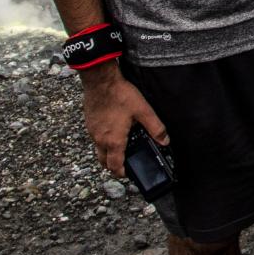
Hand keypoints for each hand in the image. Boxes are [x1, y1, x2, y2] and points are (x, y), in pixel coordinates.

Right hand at [79, 64, 167, 178]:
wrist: (100, 80)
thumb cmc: (120, 95)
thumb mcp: (143, 111)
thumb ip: (156, 128)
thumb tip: (164, 141)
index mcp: (114, 140)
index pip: (114, 166)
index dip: (122, 173)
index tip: (130, 173)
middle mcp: (100, 139)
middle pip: (104, 162)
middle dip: (113, 166)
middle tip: (125, 162)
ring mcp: (92, 131)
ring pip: (98, 150)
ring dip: (108, 153)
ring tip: (122, 146)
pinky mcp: (89, 123)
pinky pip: (95, 138)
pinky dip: (103, 141)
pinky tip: (114, 130)